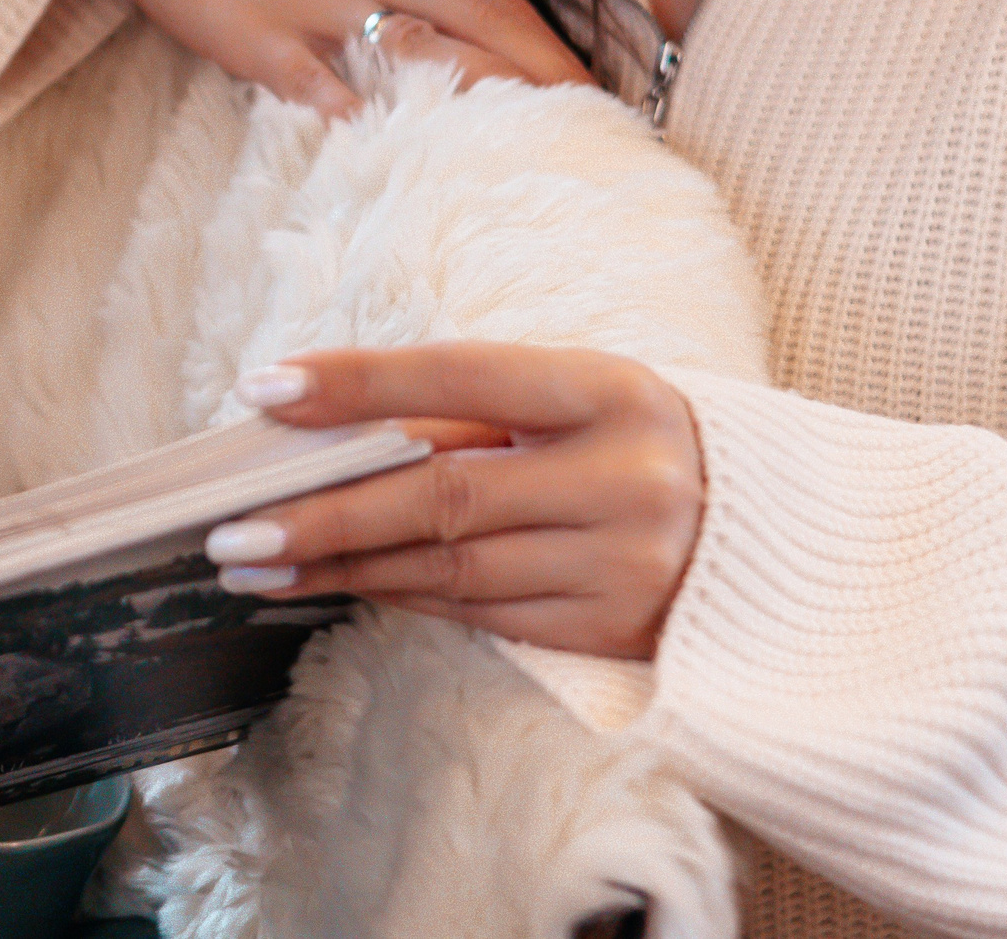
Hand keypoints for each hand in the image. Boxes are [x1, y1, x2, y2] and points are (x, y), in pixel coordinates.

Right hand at [93, 0, 590, 115]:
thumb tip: (456, 18)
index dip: (553, 49)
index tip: (600, 95)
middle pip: (477, 26)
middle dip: (544, 81)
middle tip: (596, 138)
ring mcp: (312, 1)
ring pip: (410, 50)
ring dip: (473, 100)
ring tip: (521, 155)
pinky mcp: (254, 32)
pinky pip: (313, 80)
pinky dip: (355, 116)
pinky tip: (386, 154)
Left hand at [204, 344, 704, 658]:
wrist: (776, 540)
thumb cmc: (636, 445)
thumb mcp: (575, 398)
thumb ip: (467, 410)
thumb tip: (326, 424)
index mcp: (609, 390)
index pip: (460, 376)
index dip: (359, 382)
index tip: (265, 389)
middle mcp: (624, 478)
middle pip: (442, 495)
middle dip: (323, 512)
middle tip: (231, 528)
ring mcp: (623, 563)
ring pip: (450, 565)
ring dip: (341, 566)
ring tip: (257, 564)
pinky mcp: (613, 630)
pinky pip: (478, 614)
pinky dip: (398, 595)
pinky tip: (337, 584)